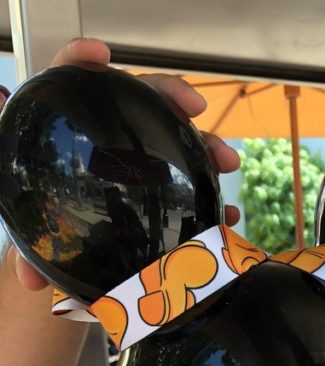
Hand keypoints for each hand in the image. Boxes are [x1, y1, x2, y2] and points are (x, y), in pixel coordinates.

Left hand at [6, 37, 240, 290]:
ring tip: (227, 160)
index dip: (80, 60)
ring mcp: (140, 152)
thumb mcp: (37, 232)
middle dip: (170, 96)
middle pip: (138, 96)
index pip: (68, 78)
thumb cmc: (49, 225)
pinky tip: (226, 212)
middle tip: (195, 109)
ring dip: (206, 143)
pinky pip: (192, 176)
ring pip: (175, 133)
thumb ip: (29, 251)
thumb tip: (32, 280)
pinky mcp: (163, 176)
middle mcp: (108, 132)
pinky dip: (210, 193)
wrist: (73, 239)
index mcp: (68, 130)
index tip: (102, 55)